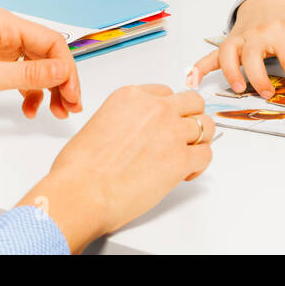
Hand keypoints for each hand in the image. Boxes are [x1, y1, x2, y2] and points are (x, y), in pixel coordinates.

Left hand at [0, 7, 80, 118]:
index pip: (53, 43)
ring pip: (37, 67)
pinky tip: (30, 108)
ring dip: (49, 90)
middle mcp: (7, 32)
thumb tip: (63, 72)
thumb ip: (29, 74)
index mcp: (7, 25)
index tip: (71, 94)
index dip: (66, 69)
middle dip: (61, 82)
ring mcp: (0, 46)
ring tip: (55, 112)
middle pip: (48, 55)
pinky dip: (30, 91)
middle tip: (70, 107)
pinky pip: (22, 74)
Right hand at [19, 84, 212, 252]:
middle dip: (190, 118)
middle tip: (183, 135)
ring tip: (188, 154)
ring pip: (206, 126)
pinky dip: (200, 164)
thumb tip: (135, 133)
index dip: (169, 109)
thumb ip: (124, 120)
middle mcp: (156, 109)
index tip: (167, 121)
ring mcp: (171, 132)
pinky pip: (206, 154)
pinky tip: (186, 173)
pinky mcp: (181, 159)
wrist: (80, 192)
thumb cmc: (79, 169)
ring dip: (199, 140)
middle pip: (192, 102)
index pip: (166, 92)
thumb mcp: (98, 124)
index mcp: (132, 96)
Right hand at [189, 0, 284, 100]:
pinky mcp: (226, 44)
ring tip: (237, 89)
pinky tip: (191, 81)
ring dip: (231, 72)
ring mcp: (239, 39)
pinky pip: (210, 56)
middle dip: (259, 76)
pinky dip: (198, 67)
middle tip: (266, 94)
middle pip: (254, 56)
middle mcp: (257, 35)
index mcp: (280, 32)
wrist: (265, 3)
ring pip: (230, 55)